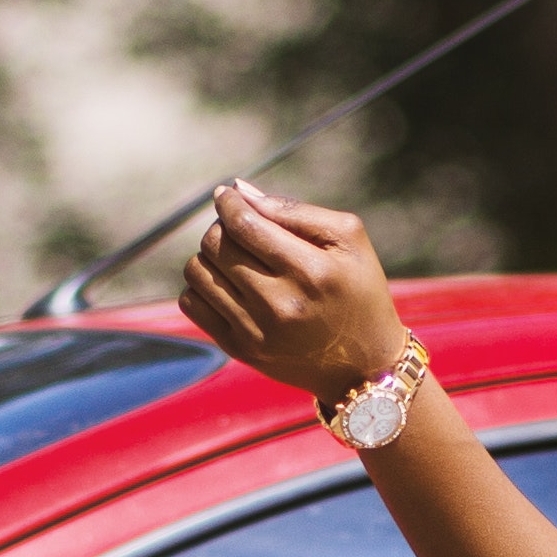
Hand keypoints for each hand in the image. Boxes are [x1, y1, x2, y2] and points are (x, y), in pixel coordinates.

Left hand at [175, 183, 413, 399]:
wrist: (364, 365)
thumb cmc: (359, 291)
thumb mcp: (348, 241)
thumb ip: (294, 211)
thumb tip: (238, 191)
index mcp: (311, 271)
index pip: (245, 225)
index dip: (228, 203)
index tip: (227, 196)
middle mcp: (281, 304)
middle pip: (216, 245)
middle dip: (221, 227)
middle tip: (240, 230)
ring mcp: (256, 331)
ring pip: (197, 271)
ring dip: (209, 255)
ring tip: (234, 257)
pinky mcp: (240, 349)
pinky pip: (192, 304)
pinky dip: (201, 286)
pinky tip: (227, 284)